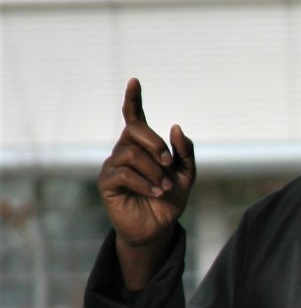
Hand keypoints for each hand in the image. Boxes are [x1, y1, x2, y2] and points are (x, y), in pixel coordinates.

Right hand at [97, 78, 195, 287]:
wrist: (159, 227)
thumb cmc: (170, 198)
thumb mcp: (186, 174)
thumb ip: (185, 152)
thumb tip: (175, 127)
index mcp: (143, 145)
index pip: (134, 117)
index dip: (133, 99)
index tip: (135, 81)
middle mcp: (124, 151)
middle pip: (134, 131)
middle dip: (155, 144)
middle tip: (169, 164)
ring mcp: (113, 166)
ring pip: (131, 154)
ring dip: (154, 170)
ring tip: (164, 187)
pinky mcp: (107, 183)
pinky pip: (124, 174)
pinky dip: (145, 183)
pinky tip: (156, 192)